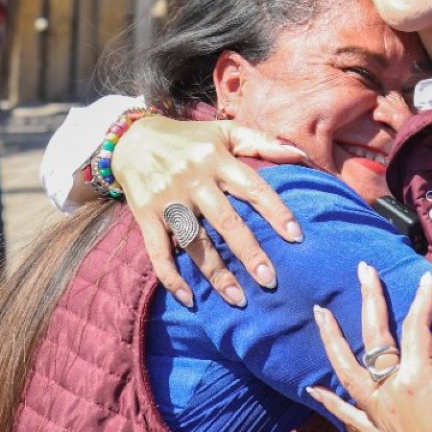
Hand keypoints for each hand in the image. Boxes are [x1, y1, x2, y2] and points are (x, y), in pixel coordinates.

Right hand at [111, 115, 308, 307]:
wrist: (131, 139)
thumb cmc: (189, 139)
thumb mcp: (224, 132)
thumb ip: (262, 142)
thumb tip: (300, 155)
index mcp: (216, 159)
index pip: (253, 187)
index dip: (275, 212)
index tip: (296, 237)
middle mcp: (193, 180)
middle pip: (225, 221)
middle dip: (248, 252)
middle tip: (270, 280)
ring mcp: (168, 200)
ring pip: (194, 242)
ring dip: (216, 273)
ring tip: (238, 298)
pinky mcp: (145, 216)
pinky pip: (158, 252)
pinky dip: (171, 277)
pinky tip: (189, 298)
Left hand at [308, 263, 431, 431]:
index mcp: (416, 382)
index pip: (415, 330)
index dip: (423, 301)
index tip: (428, 278)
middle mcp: (390, 395)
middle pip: (374, 339)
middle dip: (369, 301)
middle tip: (363, 270)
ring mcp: (381, 416)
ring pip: (347, 372)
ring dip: (332, 341)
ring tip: (320, 315)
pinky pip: (347, 417)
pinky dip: (328, 402)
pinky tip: (311, 389)